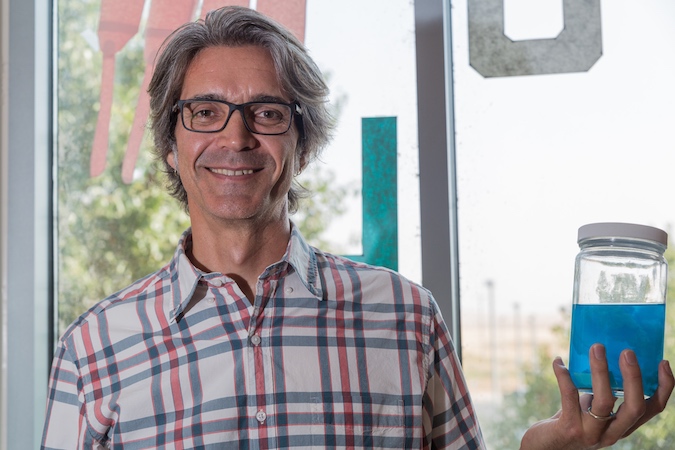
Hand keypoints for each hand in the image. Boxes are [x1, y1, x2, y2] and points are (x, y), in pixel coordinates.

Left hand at [520, 343, 673, 448]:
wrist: (545, 448)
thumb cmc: (569, 421)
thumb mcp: (590, 407)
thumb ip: (600, 391)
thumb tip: (602, 355)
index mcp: (622, 426)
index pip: (652, 409)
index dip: (664, 388)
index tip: (663, 363)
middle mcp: (612, 433)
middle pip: (634, 408)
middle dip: (633, 378)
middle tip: (627, 352)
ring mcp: (591, 433)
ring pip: (604, 402)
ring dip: (600, 372)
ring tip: (597, 348)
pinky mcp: (569, 429)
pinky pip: (569, 397)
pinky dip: (564, 377)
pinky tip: (558, 361)